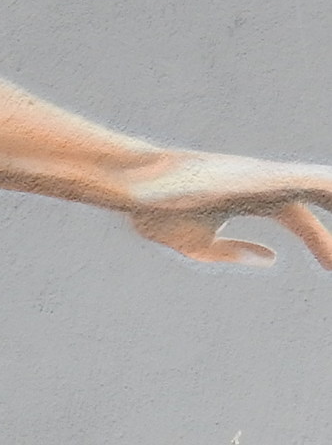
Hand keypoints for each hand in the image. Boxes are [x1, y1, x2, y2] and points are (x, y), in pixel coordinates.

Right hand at [119, 150, 331, 267]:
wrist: (133, 190)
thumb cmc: (157, 213)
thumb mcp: (200, 245)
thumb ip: (235, 252)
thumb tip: (272, 257)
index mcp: (249, 199)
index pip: (296, 218)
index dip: (319, 240)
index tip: (331, 267)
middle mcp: (261, 185)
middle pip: (313, 202)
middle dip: (330, 233)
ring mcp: (262, 178)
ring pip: (318, 187)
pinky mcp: (259, 177)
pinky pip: (308, 182)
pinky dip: (326, 188)